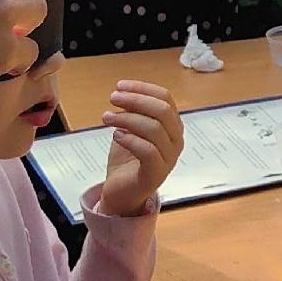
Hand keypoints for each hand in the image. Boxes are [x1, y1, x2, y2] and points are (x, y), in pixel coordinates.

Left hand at [99, 80, 183, 217]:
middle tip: (113, 98)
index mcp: (172, 126)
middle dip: (136, 100)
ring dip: (128, 119)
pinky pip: (148, 151)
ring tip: (106, 117)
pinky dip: (131, 140)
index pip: (165, 98)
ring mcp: (169, 157)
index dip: (143, 89)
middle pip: (162, 111)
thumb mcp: (130, 130)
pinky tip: (115, 135)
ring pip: (155, 129)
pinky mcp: (156, 173)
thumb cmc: (127, 161)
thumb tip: (124, 92)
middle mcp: (176, 140)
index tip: (120, 85)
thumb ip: (132, 113)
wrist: (122, 195)